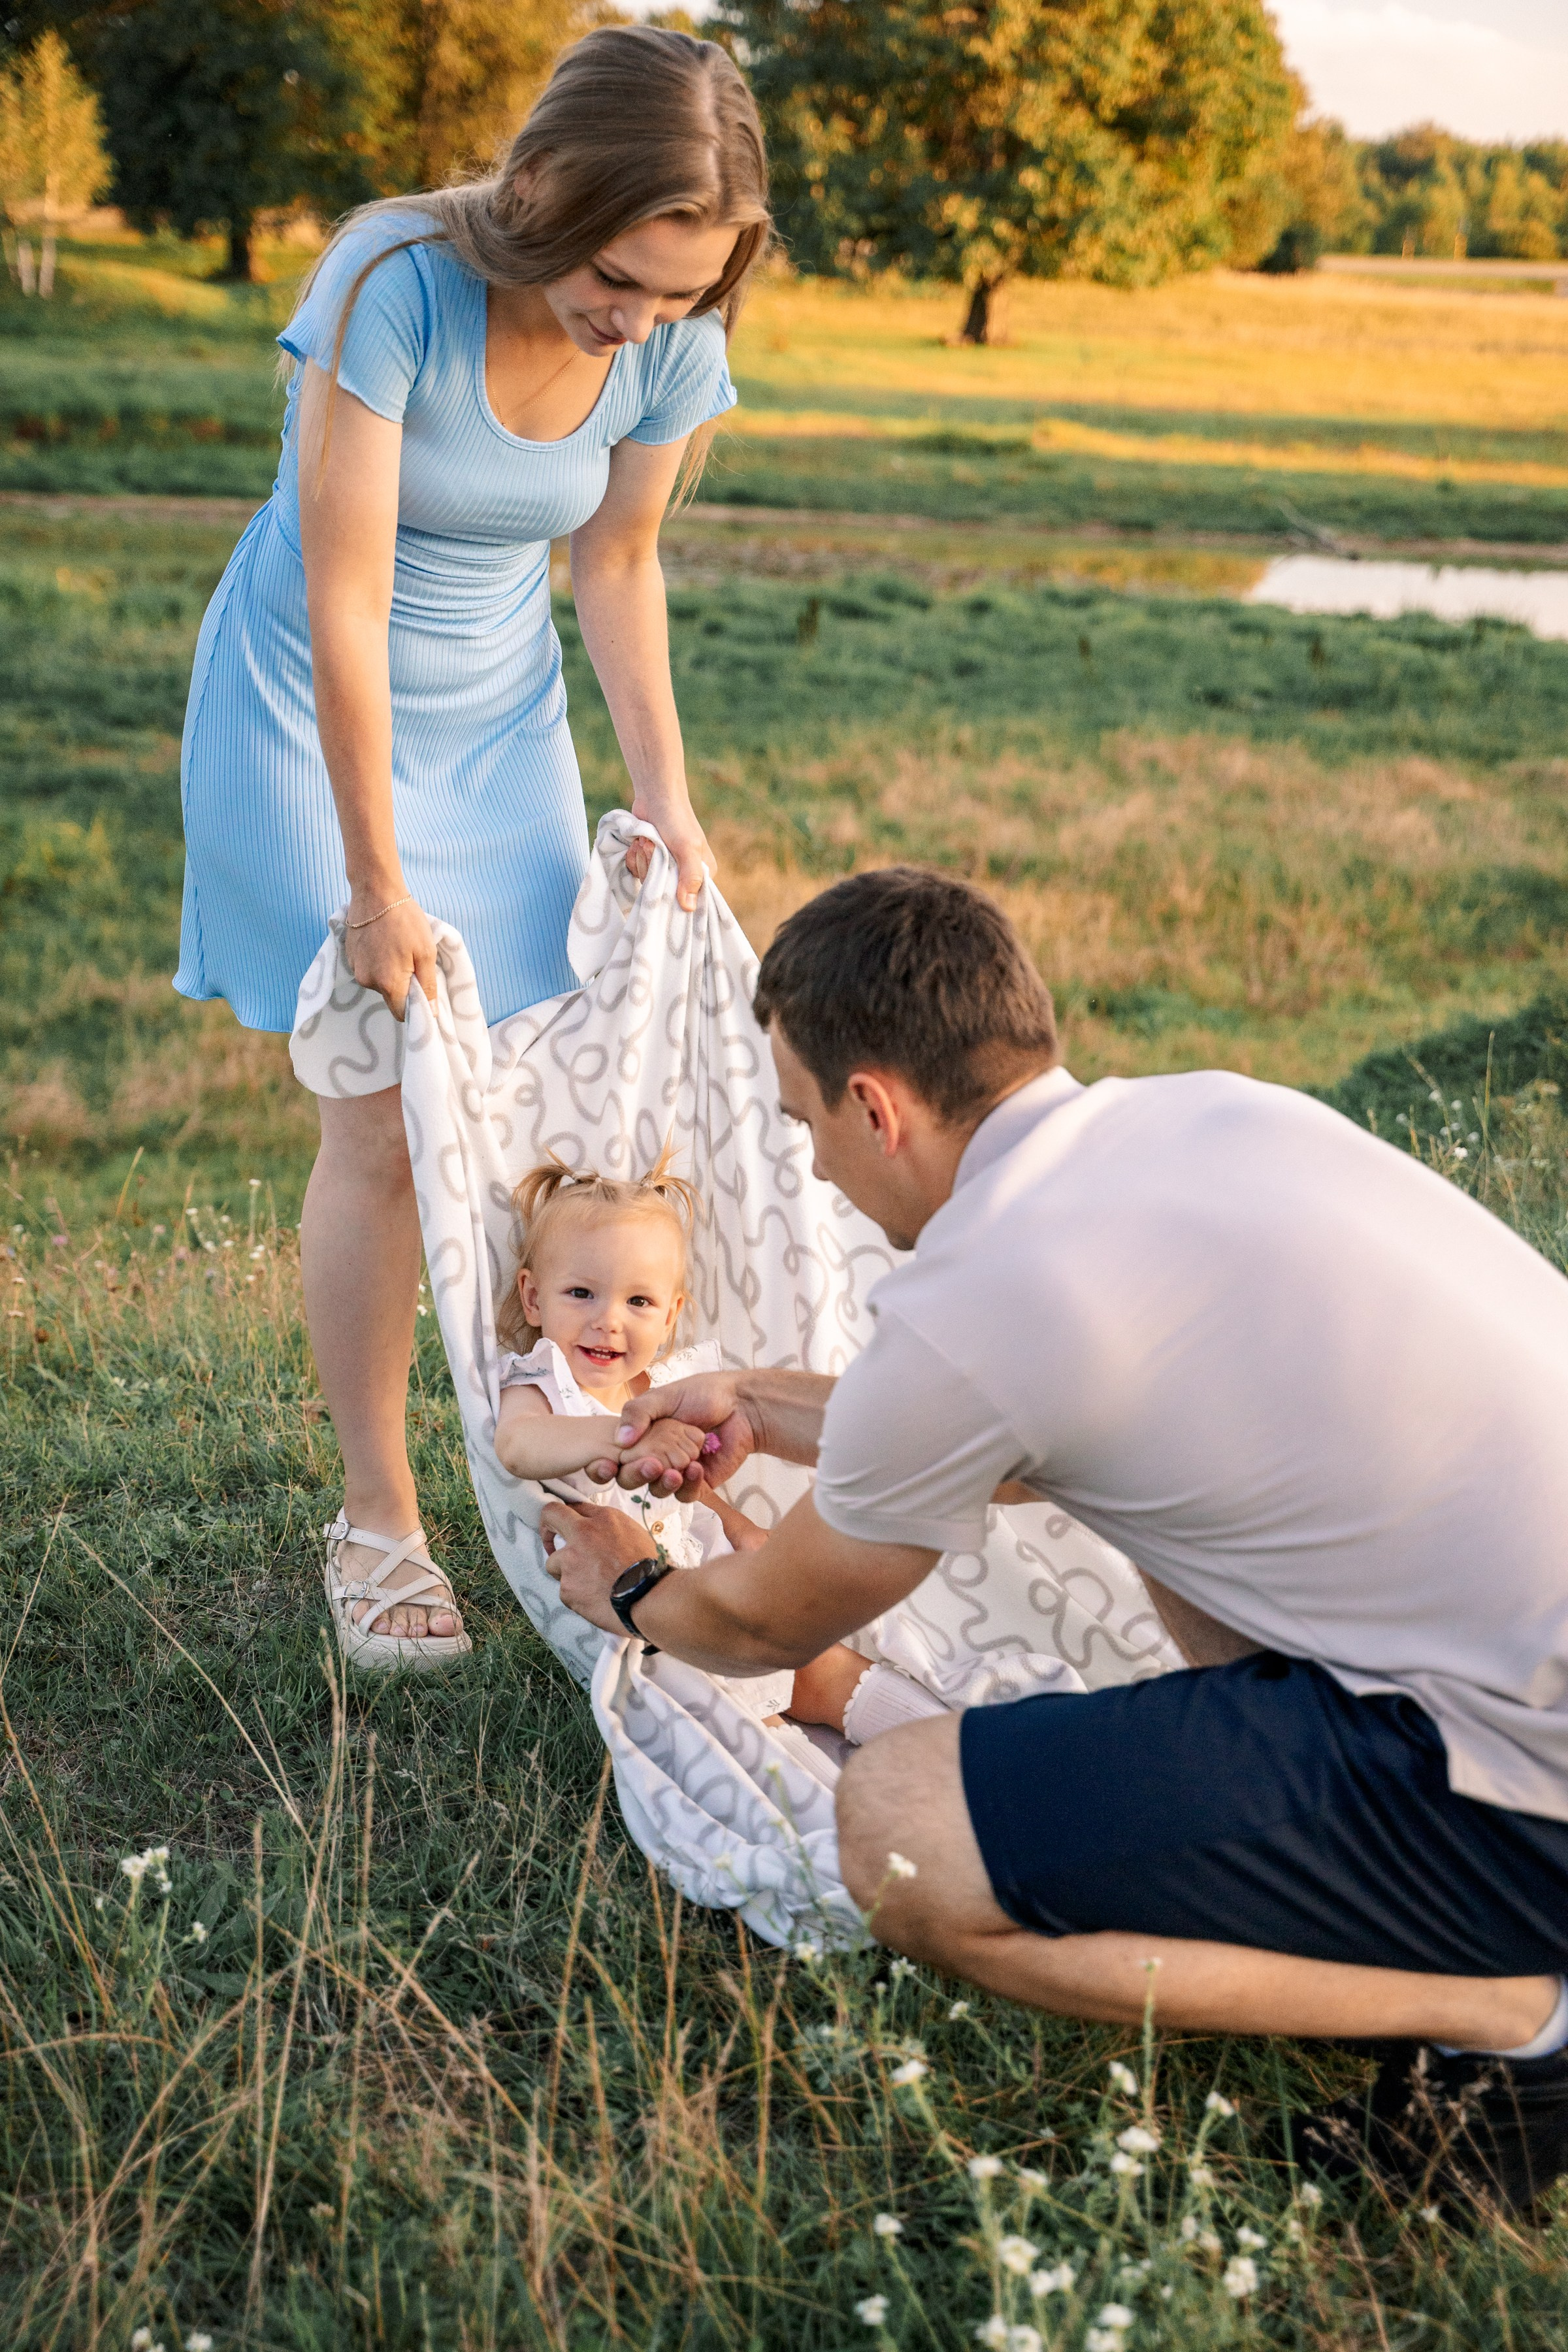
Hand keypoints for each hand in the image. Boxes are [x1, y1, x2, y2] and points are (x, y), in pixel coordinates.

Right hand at [344, 888, 437, 1020]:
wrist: (376, 892)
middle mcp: (368, 981)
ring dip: (389, 973)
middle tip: (412, 962)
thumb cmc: (405, 920)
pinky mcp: (350, 957)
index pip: (401, 1013)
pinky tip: (383, 943)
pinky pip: (368, 970)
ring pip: (379, 983)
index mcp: (389, 983)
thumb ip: (428, 985)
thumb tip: (432, 1012)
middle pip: (390, 998)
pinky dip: (377, 962)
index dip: (414, 1008)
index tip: (422, 992)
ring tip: (396, 948)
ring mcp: (356, 969)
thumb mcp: (425, 952)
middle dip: (403, 988)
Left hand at [540, 1498, 658, 1633]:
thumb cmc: (648, 1569)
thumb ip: (610, 1528)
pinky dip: (576, 1595)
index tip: (565, 1526)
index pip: (575, 1506)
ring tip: (588, 1583)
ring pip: (553, 1563)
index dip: (570, 1518)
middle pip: (550, 1516)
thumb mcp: (635, 1534)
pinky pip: (565, 1589)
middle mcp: (583, 1534)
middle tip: (550, 1541)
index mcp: (604, 1519)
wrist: (649, 1598)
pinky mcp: (567, 1587)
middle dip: (546, 1528)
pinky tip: (593, 1598)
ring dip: (565, 1572)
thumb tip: (597, 1531)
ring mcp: (571, 1561)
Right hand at [585, 1371, 757, 1493]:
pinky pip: (685, 1495)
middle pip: (631, 1478)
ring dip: (662, 1483)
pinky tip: (695, 1468)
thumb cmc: (701, 1394)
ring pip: (657, 1490)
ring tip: (676, 1470)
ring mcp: (675, 1471)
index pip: (613, 1457)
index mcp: (641, 1437)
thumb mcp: (664, 1397)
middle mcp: (654, 1456)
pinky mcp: (698, 1483)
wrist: (741, 1405)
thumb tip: (620, 1440)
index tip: (606, 1465)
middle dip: (636, 1475)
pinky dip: (688, 1485)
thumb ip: (638, 1413)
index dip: (603, 1466)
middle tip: (650, 1465)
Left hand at [626, 795, 715, 912]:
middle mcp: (684, 875)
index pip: (689, 902)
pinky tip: (639, 842)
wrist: (655, 797)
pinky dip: (634, 857)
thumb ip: (690, 877)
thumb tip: (689, 908)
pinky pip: (636, 872)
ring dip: (642, 860)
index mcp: (702, 874)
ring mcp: (665, 869)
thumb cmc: (676, 820)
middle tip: (653, 848)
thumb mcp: (687, 848)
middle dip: (653, 869)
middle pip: (663, 893)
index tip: (664, 876)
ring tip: (646, 841)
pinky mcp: (649, 862)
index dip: (673, 895)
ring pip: (647, 882)